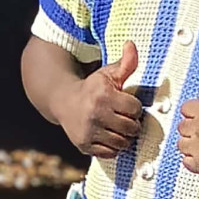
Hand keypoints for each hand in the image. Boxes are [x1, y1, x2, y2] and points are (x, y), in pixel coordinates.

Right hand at [57, 41, 142, 160]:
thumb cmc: (92, 87)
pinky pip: (110, 153)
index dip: (134, 107)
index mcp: (103, 95)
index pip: (135, 109)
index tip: (127, 104)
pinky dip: (113, 147)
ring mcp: (88, 131)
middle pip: (131, 128)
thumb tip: (132, 44)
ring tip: (119, 128)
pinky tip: (109, 136)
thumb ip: (125, 62)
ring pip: (122, 143)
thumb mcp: (108, 73)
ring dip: (124, 137)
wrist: (63, 101)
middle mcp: (95, 114)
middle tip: (125, 118)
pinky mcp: (84, 145)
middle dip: (132, 123)